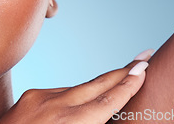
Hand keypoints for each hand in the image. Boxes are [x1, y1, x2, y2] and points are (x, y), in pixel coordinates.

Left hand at [0, 57, 150, 123]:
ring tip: (122, 74)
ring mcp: (41, 98)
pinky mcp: (30, 95)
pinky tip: (83, 97)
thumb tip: (104, 112)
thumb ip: (90, 122)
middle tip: (143, 57)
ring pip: (78, 88)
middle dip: (122, 71)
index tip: (143, 69)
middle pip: (97, 85)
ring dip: (100, 82)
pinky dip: (74, 94)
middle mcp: (56, 107)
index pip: (106, 101)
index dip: (127, 85)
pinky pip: (59, 92)